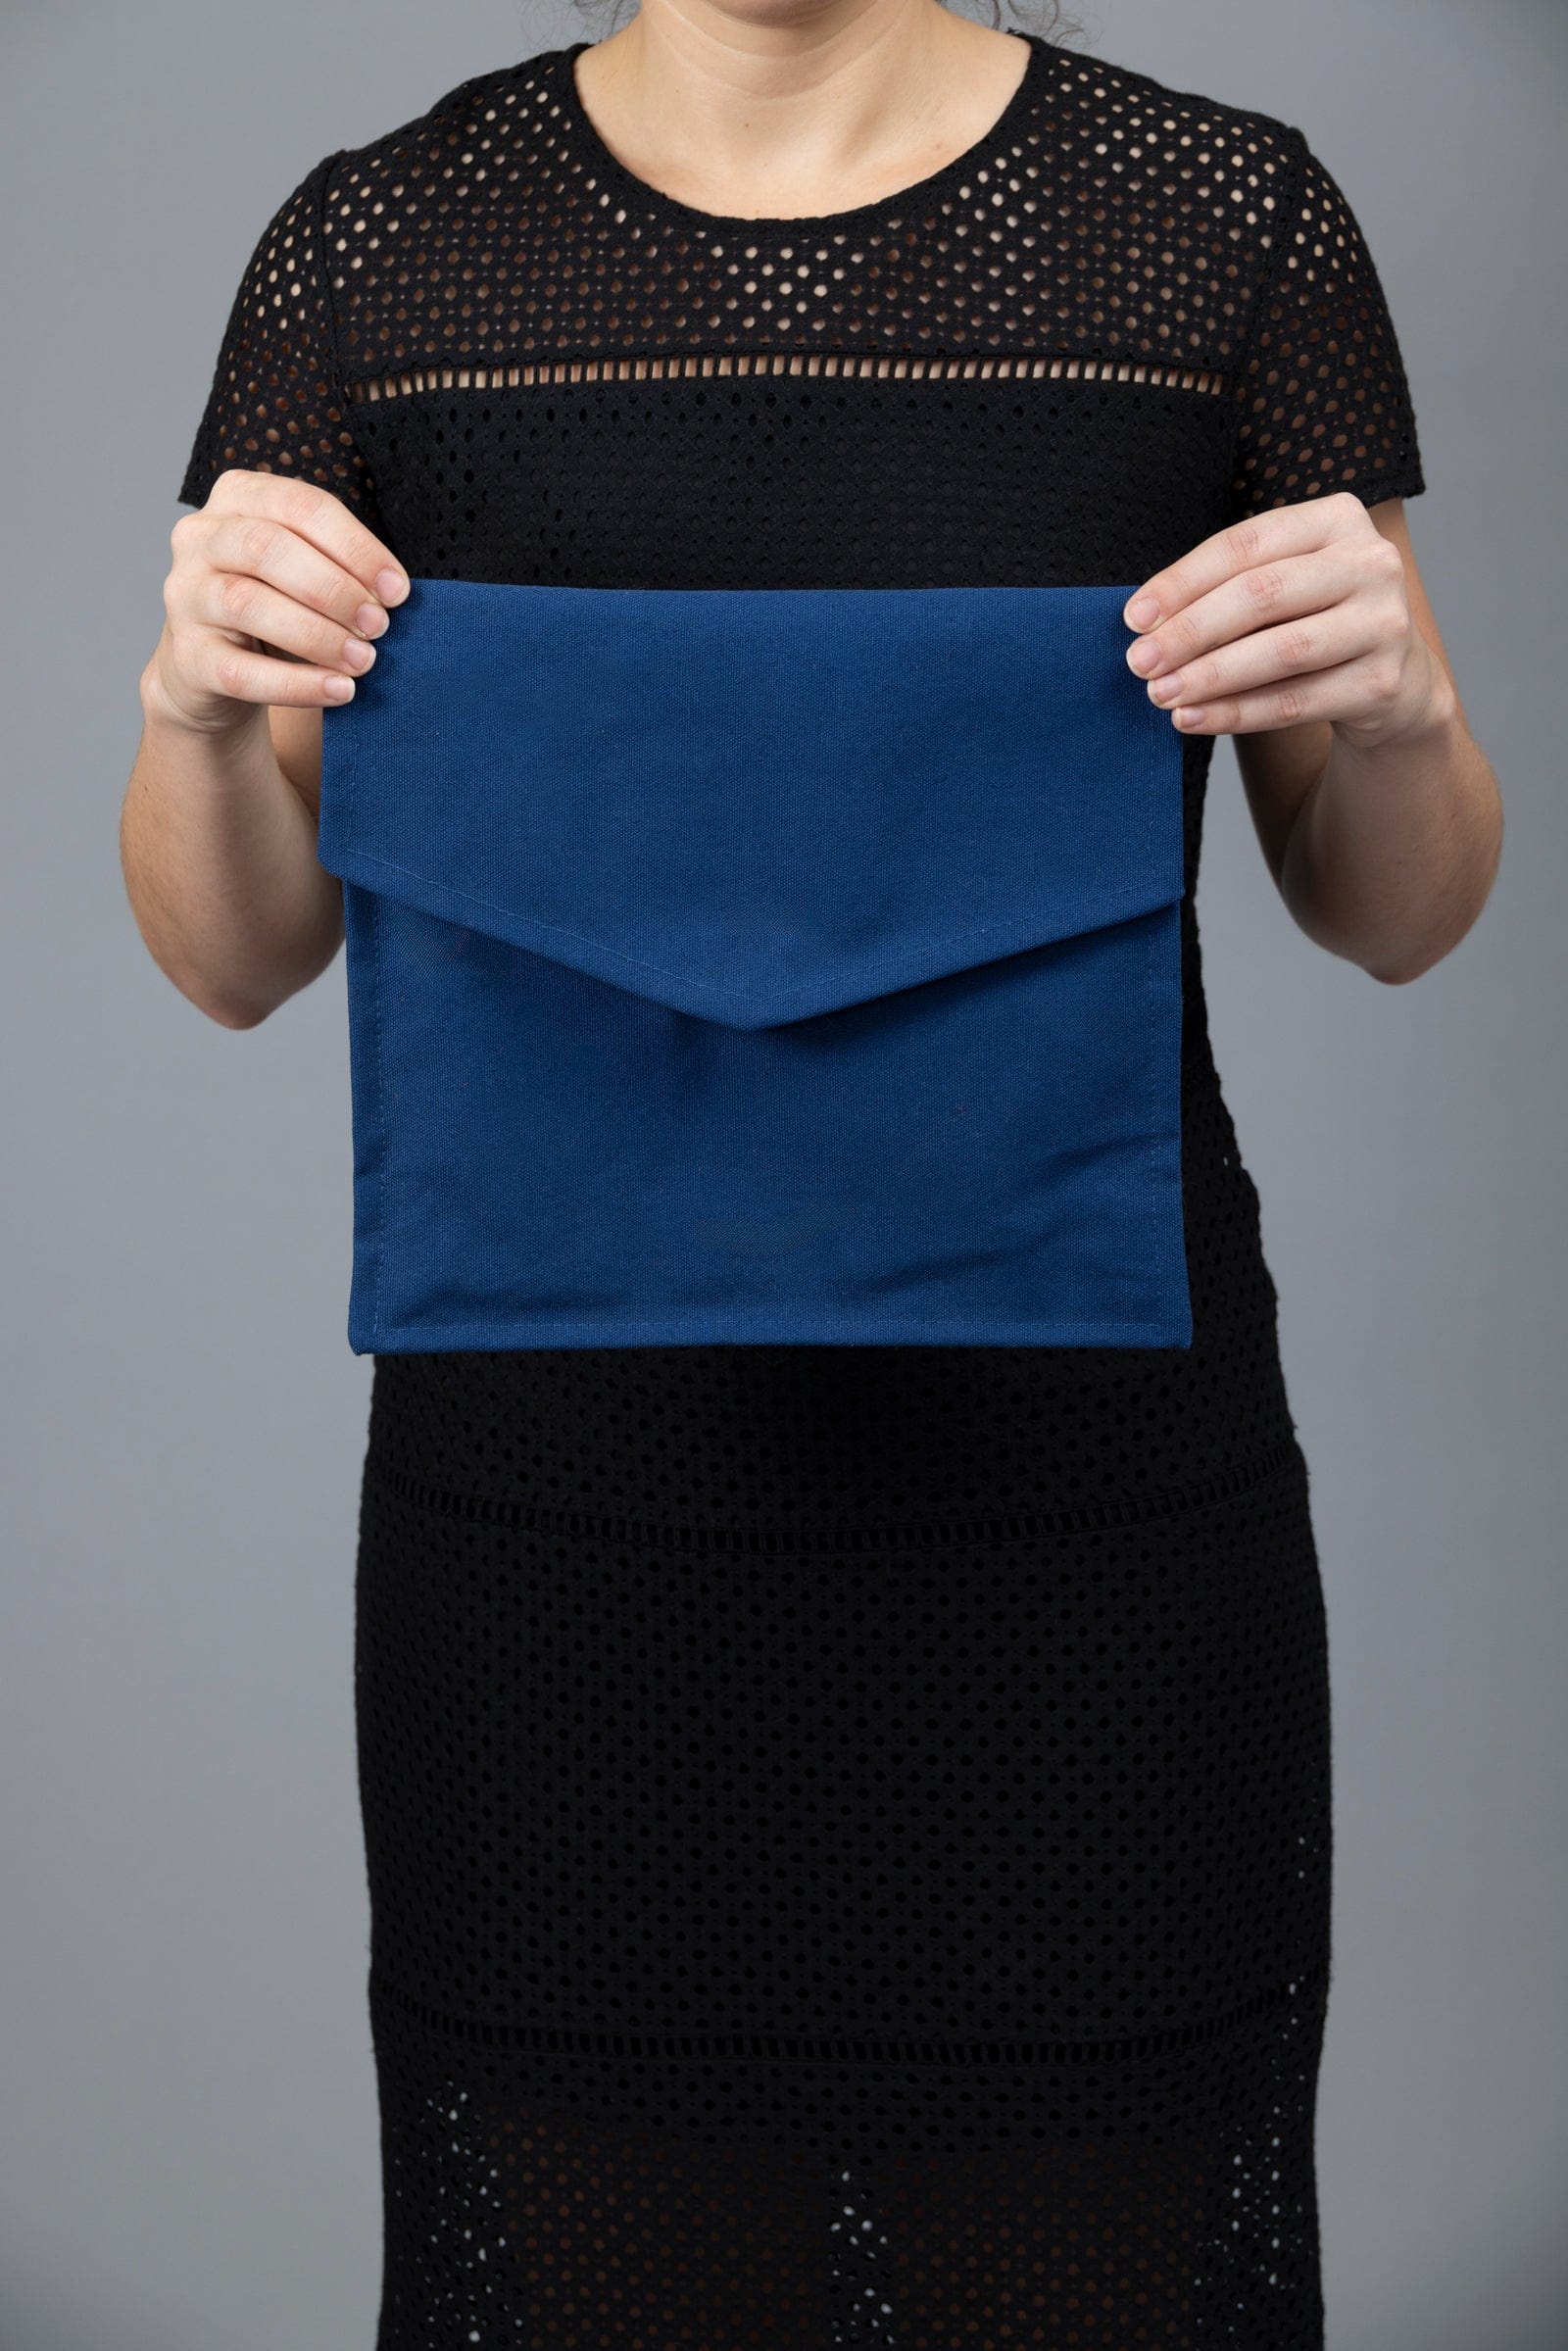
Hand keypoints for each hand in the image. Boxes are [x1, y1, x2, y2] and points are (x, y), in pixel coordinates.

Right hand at [143, 470, 408, 735]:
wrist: (213, 671)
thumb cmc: (275, 608)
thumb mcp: (304, 571)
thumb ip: (340, 567)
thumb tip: (393, 592)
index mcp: (237, 498)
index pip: (300, 506)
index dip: (355, 547)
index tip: (397, 590)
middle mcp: (200, 538)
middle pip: (266, 548)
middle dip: (334, 589)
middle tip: (378, 625)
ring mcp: (185, 595)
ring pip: (246, 603)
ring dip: (317, 635)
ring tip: (364, 660)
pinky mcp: (186, 656)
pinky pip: (240, 671)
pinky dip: (296, 685)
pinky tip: (339, 691)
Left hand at [1121, 490, 1440, 749]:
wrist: (1392, 680)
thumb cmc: (1314, 620)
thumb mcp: (1283, 584)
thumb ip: (1227, 587)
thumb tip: (1144, 622)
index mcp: (1338, 519)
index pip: (1245, 545)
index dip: (1183, 582)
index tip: (1134, 618)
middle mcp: (1370, 563)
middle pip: (1261, 595)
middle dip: (1190, 631)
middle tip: (1140, 662)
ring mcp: (1384, 622)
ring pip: (1280, 651)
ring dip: (1209, 676)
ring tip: (1160, 694)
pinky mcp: (1383, 682)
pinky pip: (1294, 701)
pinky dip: (1236, 713)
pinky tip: (1193, 718)